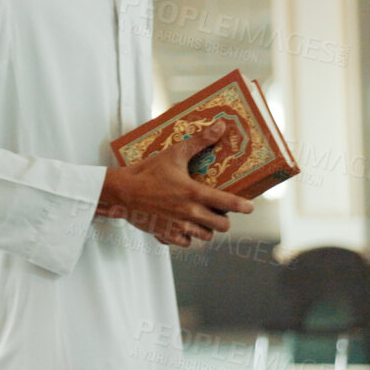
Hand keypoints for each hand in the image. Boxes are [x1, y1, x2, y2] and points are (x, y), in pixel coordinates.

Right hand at [98, 129, 252, 246]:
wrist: (120, 191)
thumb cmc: (146, 172)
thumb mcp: (173, 154)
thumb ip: (199, 142)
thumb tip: (219, 126)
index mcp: (194, 193)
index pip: (229, 203)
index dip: (244, 206)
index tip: (249, 207)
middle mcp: (189, 212)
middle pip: (222, 225)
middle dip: (223, 219)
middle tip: (217, 210)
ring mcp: (178, 226)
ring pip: (206, 236)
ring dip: (206, 228)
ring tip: (200, 219)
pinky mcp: (166, 234)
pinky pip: (186, 243)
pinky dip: (187, 236)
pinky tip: (182, 226)